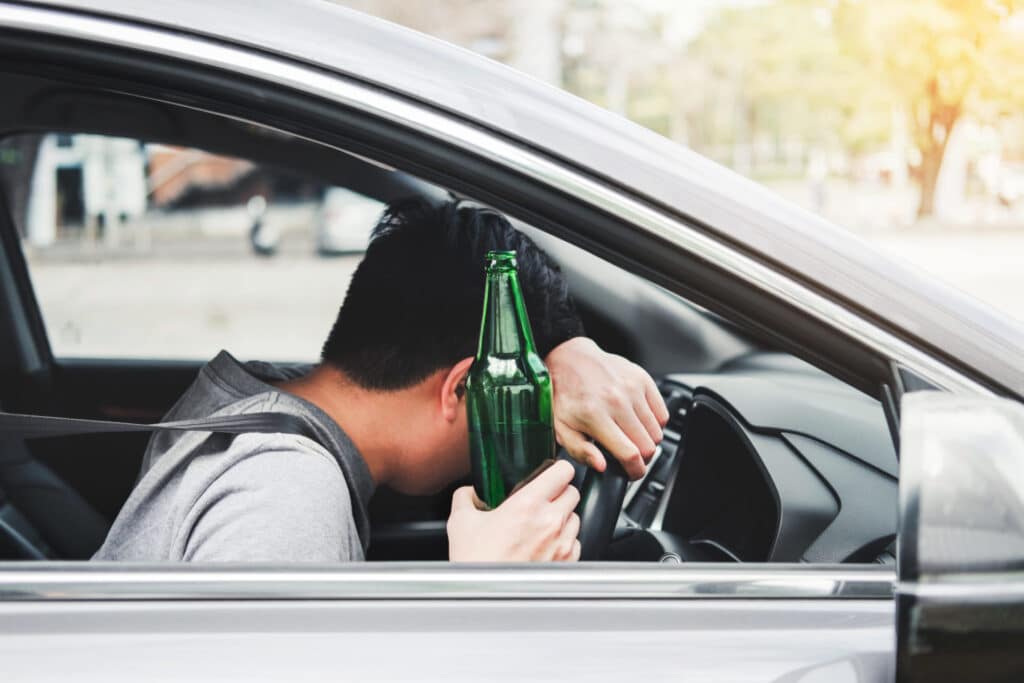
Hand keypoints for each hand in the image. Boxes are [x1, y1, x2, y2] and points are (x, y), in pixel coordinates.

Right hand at [448, 460, 580, 561]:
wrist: (484, 596)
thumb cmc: (476, 563)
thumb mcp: (461, 522)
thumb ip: (466, 498)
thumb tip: (470, 491)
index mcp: (528, 505)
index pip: (563, 471)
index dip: (558, 469)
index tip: (551, 472)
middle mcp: (551, 523)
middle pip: (573, 492)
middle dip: (560, 492)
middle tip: (543, 499)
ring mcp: (562, 544)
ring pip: (576, 517)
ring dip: (563, 517)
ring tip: (542, 525)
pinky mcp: (566, 563)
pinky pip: (576, 542)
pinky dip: (565, 540)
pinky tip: (547, 544)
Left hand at [545, 337, 668, 479]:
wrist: (570, 359)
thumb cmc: (564, 395)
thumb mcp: (561, 428)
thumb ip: (581, 451)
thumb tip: (602, 466)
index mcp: (595, 416)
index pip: (629, 453)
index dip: (635, 471)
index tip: (632, 474)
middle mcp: (617, 401)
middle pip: (647, 446)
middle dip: (641, 459)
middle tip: (629, 456)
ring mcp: (633, 389)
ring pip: (657, 432)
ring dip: (647, 441)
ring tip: (630, 436)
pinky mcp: (643, 379)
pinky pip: (662, 414)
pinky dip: (654, 424)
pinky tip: (638, 422)